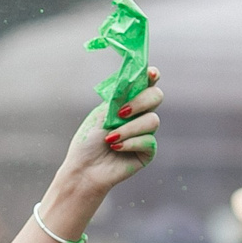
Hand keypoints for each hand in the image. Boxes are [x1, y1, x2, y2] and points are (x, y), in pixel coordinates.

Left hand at [41, 67, 162, 231]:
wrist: (84, 169)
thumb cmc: (89, 141)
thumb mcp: (101, 113)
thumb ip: (119, 97)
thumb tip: (135, 79)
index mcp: (128, 102)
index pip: (146, 84)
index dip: (152, 76)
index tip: (151, 74)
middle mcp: (140, 115)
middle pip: (156, 97)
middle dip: (140, 102)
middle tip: (121, 112)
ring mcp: (146, 133)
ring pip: (152, 121)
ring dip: (128, 128)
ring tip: (109, 138)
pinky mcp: (147, 152)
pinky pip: (148, 141)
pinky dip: (130, 143)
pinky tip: (115, 148)